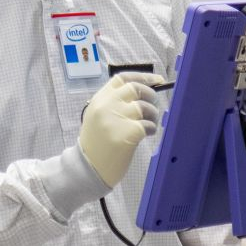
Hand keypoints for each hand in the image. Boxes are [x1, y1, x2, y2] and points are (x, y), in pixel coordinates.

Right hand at [78, 72, 162, 186]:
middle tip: (153, 106)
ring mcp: (117, 119)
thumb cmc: (96, 143)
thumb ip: (115, 102)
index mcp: (100, 99)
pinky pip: (148, 125)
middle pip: (136, 88)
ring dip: (152, 115)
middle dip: (151, 95)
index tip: (158, 80)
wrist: (87, 168)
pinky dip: (151, 129)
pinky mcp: (127, 134)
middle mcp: (107, 105)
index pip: (123, 78)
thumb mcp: (98, 116)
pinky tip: (146, 135)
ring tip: (148, 124)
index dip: (143, 77)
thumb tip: (143, 92)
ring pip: (145, 107)